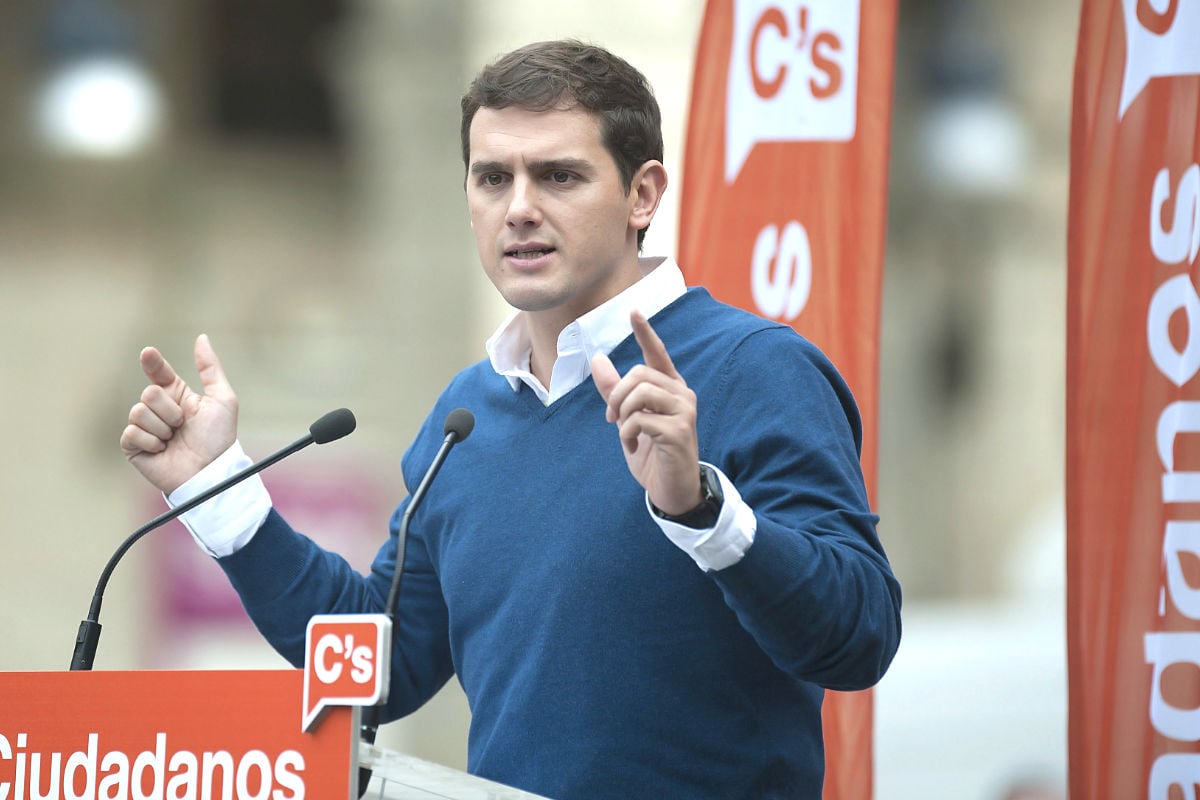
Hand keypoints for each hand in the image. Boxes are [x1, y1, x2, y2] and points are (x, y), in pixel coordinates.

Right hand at [119, 334, 238, 494]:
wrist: (210, 471)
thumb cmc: (219, 439)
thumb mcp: (223, 400)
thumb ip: (210, 369)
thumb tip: (201, 338)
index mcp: (177, 395)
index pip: (159, 372)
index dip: (152, 362)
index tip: (149, 353)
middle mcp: (158, 409)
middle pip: (149, 392)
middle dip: (170, 409)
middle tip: (183, 425)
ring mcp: (144, 427)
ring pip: (139, 411)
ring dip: (162, 427)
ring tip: (174, 440)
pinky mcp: (134, 446)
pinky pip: (132, 432)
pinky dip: (151, 441)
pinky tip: (162, 450)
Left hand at [591, 310, 701, 515]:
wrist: (672, 488)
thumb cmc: (653, 453)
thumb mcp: (628, 419)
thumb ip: (614, 391)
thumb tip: (598, 358)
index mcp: (670, 388)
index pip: (657, 353)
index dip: (645, 332)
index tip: (634, 311)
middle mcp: (682, 394)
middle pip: (638, 374)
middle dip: (616, 395)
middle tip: (611, 418)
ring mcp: (684, 411)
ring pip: (639, 392)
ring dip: (622, 414)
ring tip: (625, 432)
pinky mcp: (679, 430)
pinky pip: (640, 419)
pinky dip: (627, 433)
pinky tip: (634, 446)